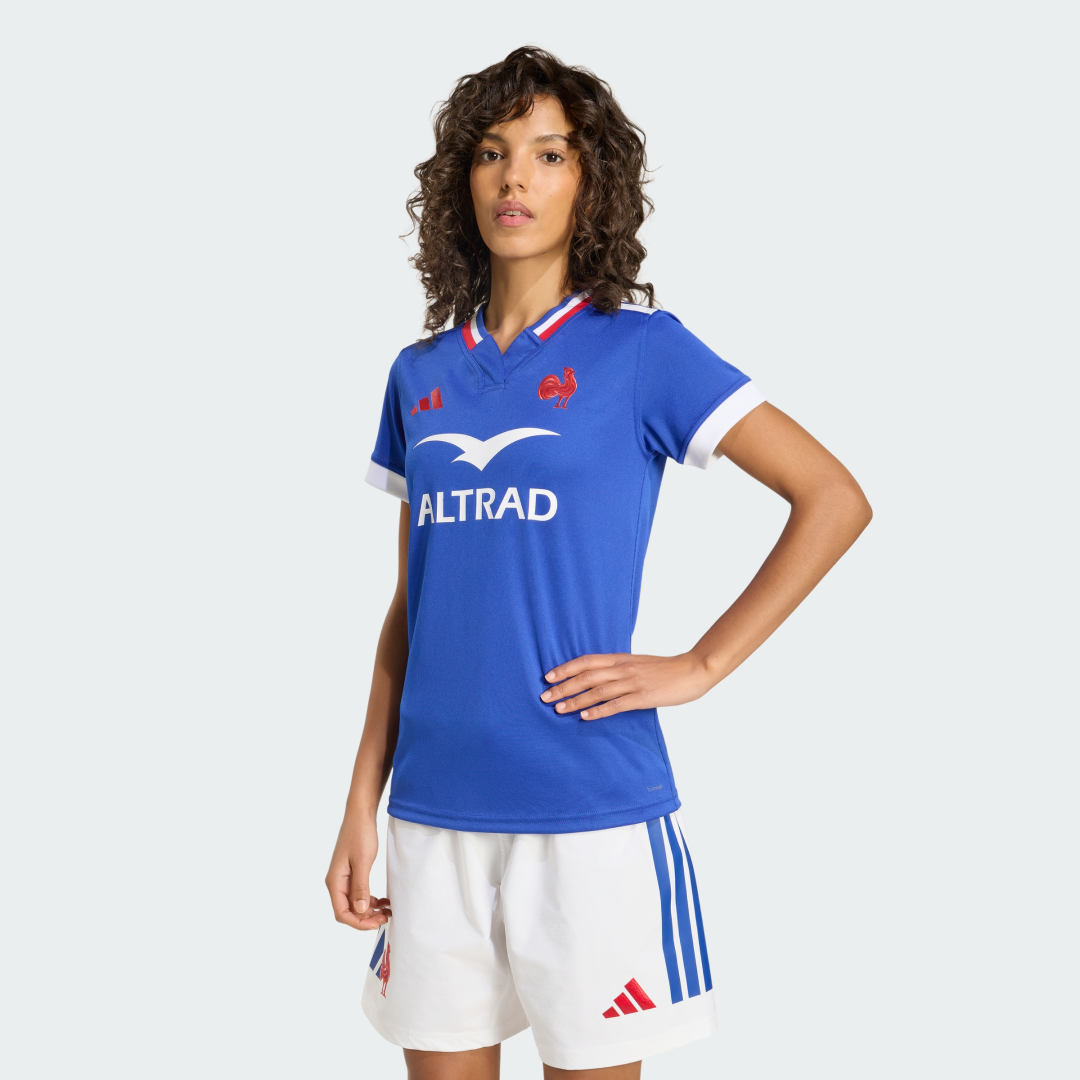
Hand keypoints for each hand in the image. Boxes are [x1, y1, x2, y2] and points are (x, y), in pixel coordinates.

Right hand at [325, 813, 393, 930]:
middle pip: (348, 911)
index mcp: (335, 881)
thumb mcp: (363, 861)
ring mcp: (344, 878)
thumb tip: (360, 910)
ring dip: (370, 910)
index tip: (376, 923)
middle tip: (386, 917)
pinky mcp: (352, 873)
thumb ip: (360, 887)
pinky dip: (371, 899)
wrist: (360, 814)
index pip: (342, 913)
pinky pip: (359, 893)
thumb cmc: (360, 834)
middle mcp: (336, 882)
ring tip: (387, 911)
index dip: (358, 922)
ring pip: (354, 904)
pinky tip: (383, 901)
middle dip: (366, 918)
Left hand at [539, 652, 713, 720]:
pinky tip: (585, 716)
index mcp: (621, 659)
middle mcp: (623, 669)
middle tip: (544, 696)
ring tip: (558, 708)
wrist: (693, 670)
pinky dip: (598, 710)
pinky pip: (616, 705)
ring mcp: (633, 683)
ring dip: (575, 700)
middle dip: (564, 687)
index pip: (587, 661)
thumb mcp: (638, 663)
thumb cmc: (665, 669)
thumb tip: (599, 677)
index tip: (548, 676)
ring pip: (597, 691)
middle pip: (586, 676)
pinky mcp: (643, 697)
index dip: (566, 668)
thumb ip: (619, 668)